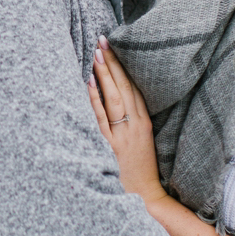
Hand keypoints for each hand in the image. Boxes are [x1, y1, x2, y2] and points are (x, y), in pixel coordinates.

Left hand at [86, 35, 163, 202]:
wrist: (145, 195)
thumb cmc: (142, 168)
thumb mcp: (144, 140)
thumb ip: (135, 119)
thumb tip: (123, 98)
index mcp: (145, 121)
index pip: (134, 86)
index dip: (124, 65)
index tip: (115, 46)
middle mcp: (136, 124)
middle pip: (124, 86)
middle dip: (113, 62)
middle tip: (103, 40)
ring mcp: (123, 134)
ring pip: (114, 97)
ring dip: (105, 74)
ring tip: (96, 54)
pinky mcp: (112, 145)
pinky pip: (102, 118)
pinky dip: (95, 99)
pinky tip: (89, 83)